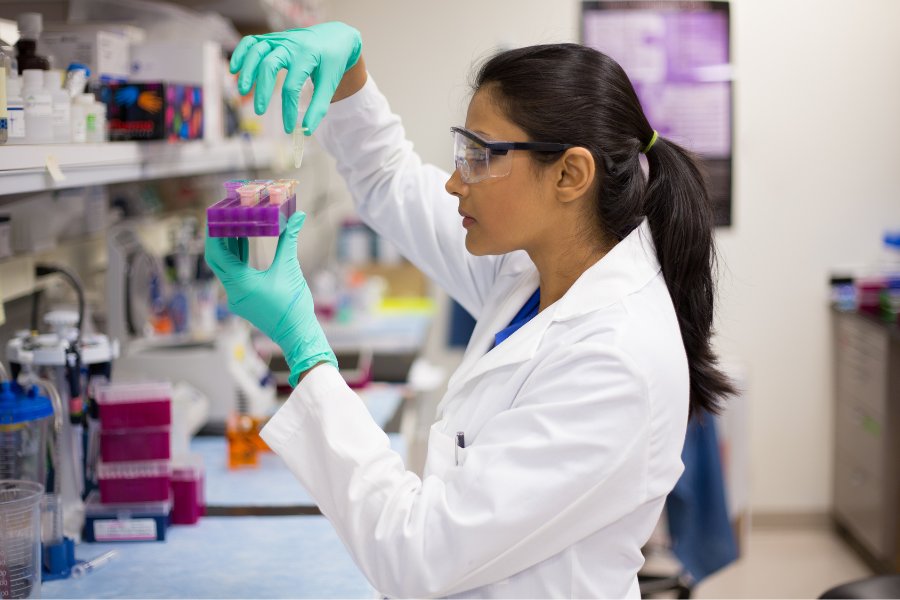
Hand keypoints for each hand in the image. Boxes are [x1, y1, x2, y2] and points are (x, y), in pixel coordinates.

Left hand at [205, 212, 336, 385]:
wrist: (297, 334)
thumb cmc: (293, 305)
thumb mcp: (290, 268)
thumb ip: (289, 240)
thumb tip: (297, 216)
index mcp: (240, 283)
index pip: (217, 254)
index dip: (214, 233)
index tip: (214, 216)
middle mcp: (233, 292)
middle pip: (217, 260)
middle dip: (218, 237)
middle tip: (220, 217)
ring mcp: (237, 298)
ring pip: (225, 267)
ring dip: (228, 247)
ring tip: (232, 224)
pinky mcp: (244, 300)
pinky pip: (233, 275)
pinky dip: (236, 259)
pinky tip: (242, 244)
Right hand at [230, 21, 362, 133]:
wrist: (336, 37)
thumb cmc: (332, 62)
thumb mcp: (330, 83)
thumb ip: (319, 107)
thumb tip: (306, 130)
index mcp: (307, 56)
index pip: (292, 86)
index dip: (288, 110)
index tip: (288, 128)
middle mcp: (291, 44)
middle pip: (269, 65)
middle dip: (262, 90)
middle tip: (260, 111)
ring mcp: (279, 39)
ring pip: (256, 51)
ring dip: (247, 71)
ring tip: (242, 91)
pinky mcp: (272, 38)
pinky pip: (251, 42)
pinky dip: (240, 53)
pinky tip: (234, 69)